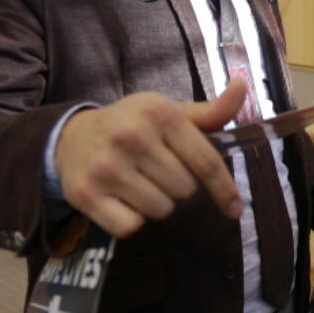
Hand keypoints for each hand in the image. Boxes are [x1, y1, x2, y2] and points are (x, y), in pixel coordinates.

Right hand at [55, 79, 246, 237]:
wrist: (71, 137)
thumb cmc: (133, 125)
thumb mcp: (170, 112)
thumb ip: (211, 111)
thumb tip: (242, 85)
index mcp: (160, 114)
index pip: (206, 162)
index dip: (224, 189)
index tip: (235, 209)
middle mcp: (132, 137)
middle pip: (185, 190)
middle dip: (179, 187)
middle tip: (158, 171)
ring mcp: (107, 166)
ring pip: (161, 210)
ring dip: (157, 204)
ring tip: (139, 183)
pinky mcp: (86, 194)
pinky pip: (131, 226)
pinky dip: (132, 220)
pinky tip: (122, 199)